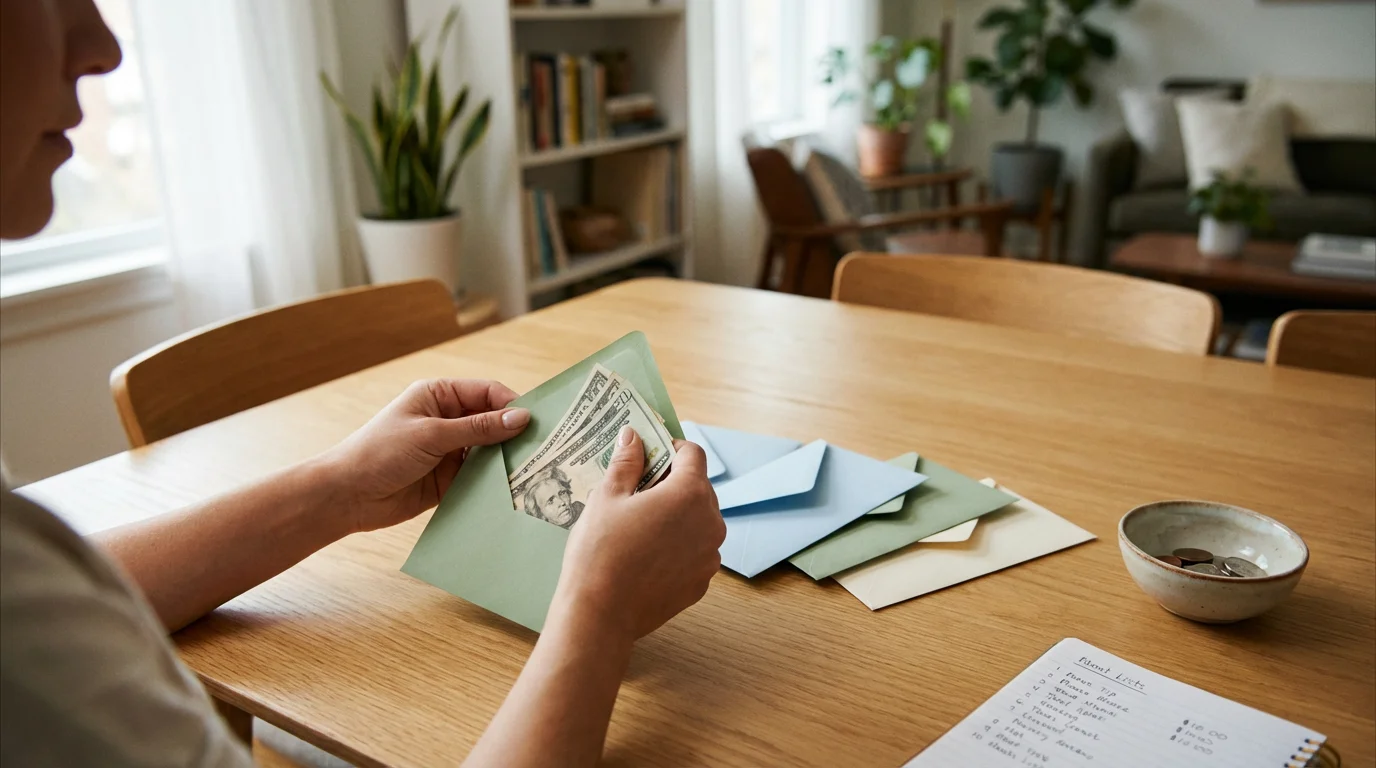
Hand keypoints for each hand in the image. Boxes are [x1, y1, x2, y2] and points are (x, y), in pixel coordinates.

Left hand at [323, 378, 529, 533]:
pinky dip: (493, 482)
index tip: (536, 422)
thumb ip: (478, 428)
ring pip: (489, 451)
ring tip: (532, 471)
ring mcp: (449, 450)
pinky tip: (511, 489)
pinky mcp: (449, 479)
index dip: (512, 404)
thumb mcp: (431, 435)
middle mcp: (447, 420)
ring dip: (506, 460)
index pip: (487, 393)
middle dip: (514, 434)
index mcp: (439, 396)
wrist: (346, 495)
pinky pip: (479, 477)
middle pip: (492, 422)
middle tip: (543, 448)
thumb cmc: (379, 452)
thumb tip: (521, 417)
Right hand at [551, 427, 724, 642]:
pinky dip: (679, 546)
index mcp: (690, 494)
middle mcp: (711, 523)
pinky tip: (648, 556)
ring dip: (678, 516)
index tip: (648, 456)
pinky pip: (696, 551)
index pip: (692, 454)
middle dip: (673, 483)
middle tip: (638, 492)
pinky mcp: (702, 582)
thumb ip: (627, 462)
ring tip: (642, 526)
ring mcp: (710, 556)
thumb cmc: (600, 551)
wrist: (600, 614)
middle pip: (699, 487)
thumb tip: (633, 435)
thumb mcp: (607, 497)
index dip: (670, 449)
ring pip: (700, 521)